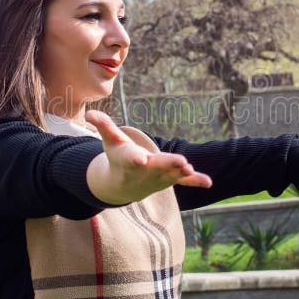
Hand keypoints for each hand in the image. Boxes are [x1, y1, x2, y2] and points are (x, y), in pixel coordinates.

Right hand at [84, 110, 211, 204]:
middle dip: (168, 165)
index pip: (131, 160)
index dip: (136, 159)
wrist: (123, 185)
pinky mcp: (169, 179)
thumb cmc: (117, 158)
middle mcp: (145, 171)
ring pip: (171, 175)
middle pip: (157, 168)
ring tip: (188, 168)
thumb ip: (104, 126)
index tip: (141, 160)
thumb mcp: (109, 141)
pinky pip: (183, 182)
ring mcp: (158, 177)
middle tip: (181, 162)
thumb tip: (90, 113)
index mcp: (129, 161)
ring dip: (180, 173)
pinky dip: (195, 181)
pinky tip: (208, 182)